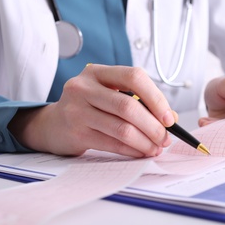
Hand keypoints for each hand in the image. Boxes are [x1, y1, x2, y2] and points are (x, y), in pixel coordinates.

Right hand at [8, 64, 176, 156]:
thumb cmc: (90, 107)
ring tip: (156, 148)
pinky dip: (132, 150)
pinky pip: (112, 144)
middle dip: (153, 126)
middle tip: (166, 139)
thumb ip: (141, 102)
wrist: (53, 124)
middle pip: (128, 106)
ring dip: (145, 142)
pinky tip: (141, 152)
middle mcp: (84, 87)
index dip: (156, 98)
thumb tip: (171, 119)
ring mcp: (77, 110)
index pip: (134, 77)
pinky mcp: (76, 133)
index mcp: (98, 72)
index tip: (169, 118)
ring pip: (122, 128)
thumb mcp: (111, 95)